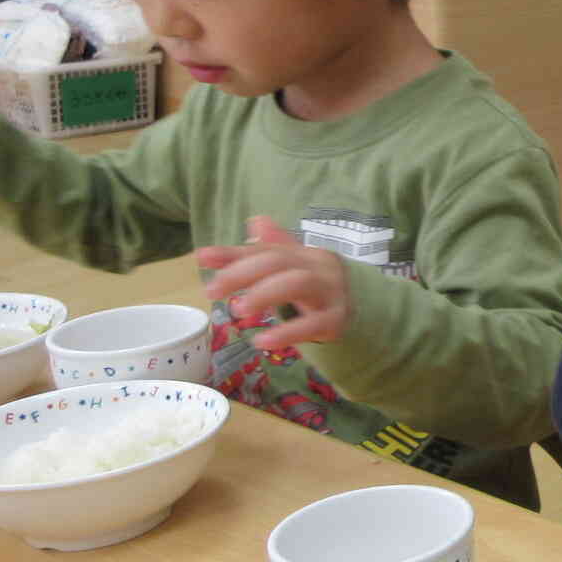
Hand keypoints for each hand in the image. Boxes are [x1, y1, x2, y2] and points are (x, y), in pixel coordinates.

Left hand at [197, 214, 351, 350]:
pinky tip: (262, 341)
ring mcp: (331, 292)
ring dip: (264, 294)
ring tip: (238, 310)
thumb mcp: (290, 272)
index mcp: (305, 253)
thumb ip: (267, 252)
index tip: (202, 258)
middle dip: (242, 273)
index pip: (265, 249)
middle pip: (278, 261)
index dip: (233, 253)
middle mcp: (320, 267)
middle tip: (212, 291)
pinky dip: (286, 333)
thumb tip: (255, 220)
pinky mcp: (336, 319)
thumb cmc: (317, 290)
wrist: (358, 313)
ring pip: (297, 283)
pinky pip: (312, 323)